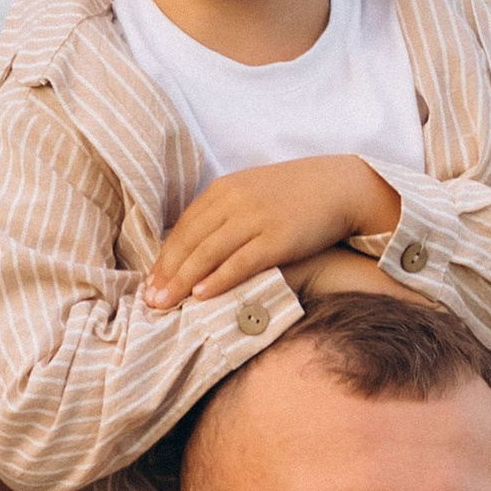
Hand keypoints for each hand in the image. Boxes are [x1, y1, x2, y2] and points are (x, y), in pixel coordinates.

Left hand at [144, 157, 399, 306]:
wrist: (341, 186)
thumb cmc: (296, 195)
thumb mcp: (252, 192)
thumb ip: (225, 212)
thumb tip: (199, 247)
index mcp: (224, 188)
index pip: (184, 227)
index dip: (164, 257)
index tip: (149, 281)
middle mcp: (234, 201)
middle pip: (189, 241)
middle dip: (166, 273)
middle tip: (149, 300)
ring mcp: (255, 219)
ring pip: (207, 253)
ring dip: (182, 281)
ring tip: (165, 304)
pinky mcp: (277, 238)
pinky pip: (240, 262)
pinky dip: (218, 279)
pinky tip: (201, 295)